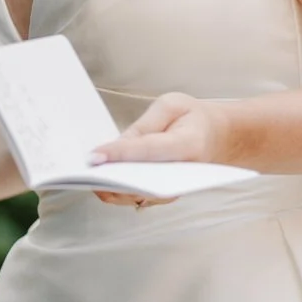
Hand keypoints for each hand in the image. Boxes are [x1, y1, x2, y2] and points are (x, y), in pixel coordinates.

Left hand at [91, 92, 230, 184]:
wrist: (218, 137)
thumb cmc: (193, 117)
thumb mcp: (171, 105)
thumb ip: (145, 125)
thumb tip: (118, 146)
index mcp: (188, 144)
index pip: (148, 151)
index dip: (120, 154)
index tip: (94, 156)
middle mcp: (182, 174)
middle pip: (140, 182)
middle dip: (111, 179)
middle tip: (83, 172)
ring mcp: (173, 189)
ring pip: (135, 196)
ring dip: (109, 188)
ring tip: (84, 176)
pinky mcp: (163, 195)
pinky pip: (136, 196)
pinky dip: (116, 190)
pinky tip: (97, 180)